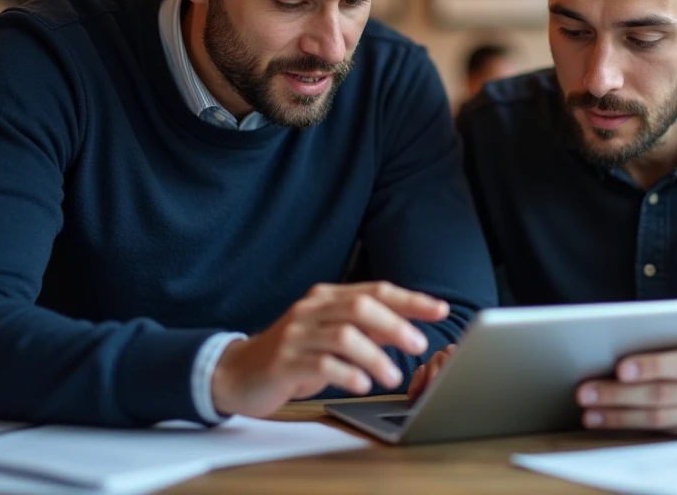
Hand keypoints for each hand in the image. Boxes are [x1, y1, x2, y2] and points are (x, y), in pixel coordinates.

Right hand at [211, 281, 448, 417]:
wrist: (238, 373)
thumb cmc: (293, 354)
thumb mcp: (331, 336)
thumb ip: (365, 329)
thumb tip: (407, 329)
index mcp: (326, 298)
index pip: (375, 290)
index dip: (410, 299)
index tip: (438, 309)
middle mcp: (312, 310)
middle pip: (361, 307)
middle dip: (395, 324)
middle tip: (418, 344)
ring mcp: (296, 334)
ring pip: (344, 335)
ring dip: (375, 356)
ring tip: (392, 377)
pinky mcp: (284, 361)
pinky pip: (321, 364)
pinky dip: (347, 374)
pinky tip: (362, 385)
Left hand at [576, 333, 676, 438]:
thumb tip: (625, 334)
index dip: (655, 366)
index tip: (620, 367)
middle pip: (667, 395)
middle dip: (621, 394)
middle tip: (585, 391)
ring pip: (662, 418)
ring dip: (620, 415)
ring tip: (589, 410)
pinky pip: (666, 431)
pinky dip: (634, 426)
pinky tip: (608, 420)